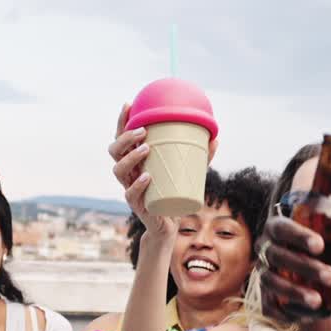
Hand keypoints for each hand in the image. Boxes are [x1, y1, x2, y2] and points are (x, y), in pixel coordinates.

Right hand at [109, 103, 216, 238]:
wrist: (168, 225)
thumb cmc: (173, 195)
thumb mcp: (187, 173)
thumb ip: (199, 157)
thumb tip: (216, 138)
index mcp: (136, 162)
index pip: (122, 138)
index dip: (122, 121)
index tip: (129, 104)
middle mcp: (128, 173)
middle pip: (114, 150)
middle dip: (125, 136)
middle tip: (143, 130)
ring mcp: (129, 188)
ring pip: (118, 169)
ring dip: (130, 156)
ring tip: (147, 148)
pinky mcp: (136, 205)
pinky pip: (130, 193)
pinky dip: (137, 185)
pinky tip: (146, 177)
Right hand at [260, 215, 330, 323]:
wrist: (309, 277)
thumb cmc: (321, 252)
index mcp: (280, 229)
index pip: (283, 228)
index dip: (298, 236)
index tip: (320, 246)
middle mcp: (266, 250)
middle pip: (278, 256)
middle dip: (304, 266)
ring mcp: (264, 274)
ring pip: (272, 282)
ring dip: (293, 292)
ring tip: (317, 302)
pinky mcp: (265, 297)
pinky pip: (268, 306)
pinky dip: (283, 312)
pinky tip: (301, 316)